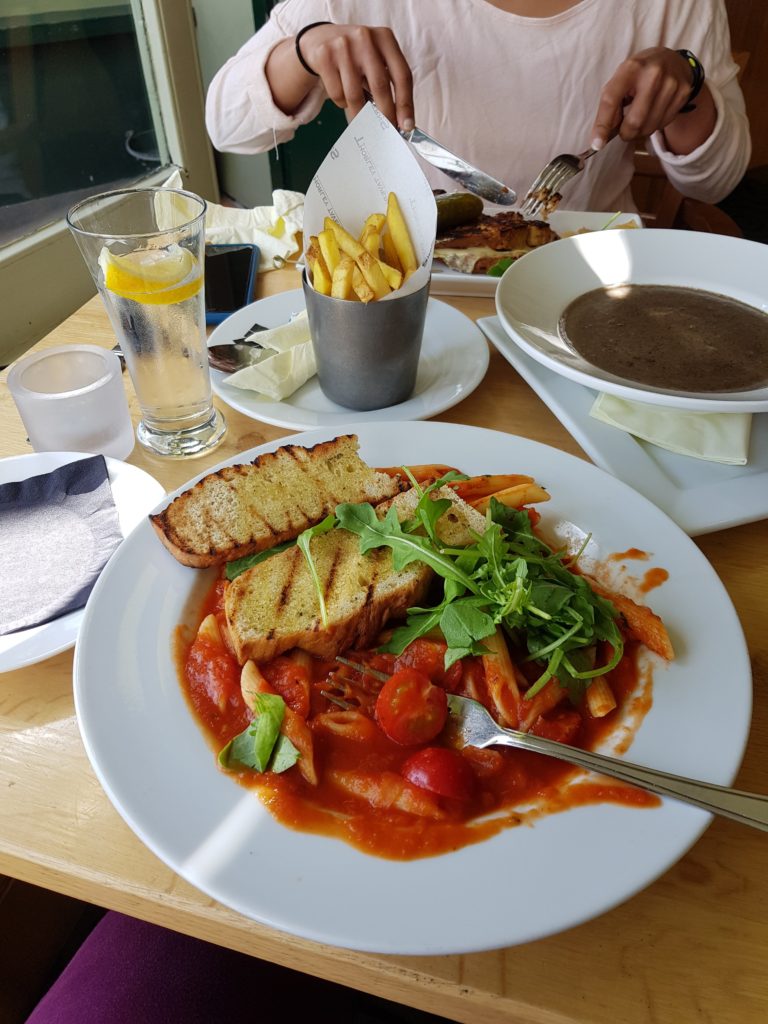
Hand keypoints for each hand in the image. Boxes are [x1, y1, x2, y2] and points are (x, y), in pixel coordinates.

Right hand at [297, 23, 413, 130]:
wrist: (321, 38)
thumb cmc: (356, 56)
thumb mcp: (376, 59)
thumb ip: (389, 82)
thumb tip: (400, 121)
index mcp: (385, 39)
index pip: (402, 75)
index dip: (406, 104)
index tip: (407, 126)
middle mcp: (365, 39)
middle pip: (380, 86)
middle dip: (385, 115)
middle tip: (386, 132)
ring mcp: (343, 46)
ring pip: (355, 95)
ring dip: (359, 113)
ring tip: (361, 116)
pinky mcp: (324, 56)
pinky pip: (337, 93)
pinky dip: (341, 102)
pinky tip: (341, 91)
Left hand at [590, 47, 697, 148]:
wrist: (673, 60)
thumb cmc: (639, 73)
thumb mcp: (621, 80)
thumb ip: (611, 104)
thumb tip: (603, 135)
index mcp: (630, 68)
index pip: (611, 100)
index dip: (602, 125)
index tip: (597, 144)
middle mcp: (653, 74)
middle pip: (634, 121)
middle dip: (626, 133)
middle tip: (624, 130)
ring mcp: (671, 84)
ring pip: (649, 127)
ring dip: (640, 131)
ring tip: (640, 118)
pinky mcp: (683, 93)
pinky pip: (663, 124)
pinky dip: (654, 125)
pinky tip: (654, 113)